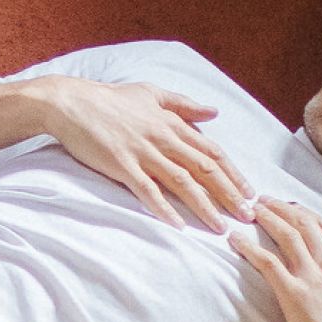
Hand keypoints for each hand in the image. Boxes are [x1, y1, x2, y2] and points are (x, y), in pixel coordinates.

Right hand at [17, 77, 253, 225]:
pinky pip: (146, 190)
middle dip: (229, 195)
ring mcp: (143, 152)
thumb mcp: (151, 94)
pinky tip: (178, 225)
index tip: (251, 194)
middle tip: (248, 217)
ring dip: (204, 206)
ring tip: (221, 227)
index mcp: (172, 123)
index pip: (212, 152)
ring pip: (182, 182)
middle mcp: (163, 138)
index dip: (234, 174)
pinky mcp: (121, 165)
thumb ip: (184, 104)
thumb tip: (214, 113)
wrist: (71, 102)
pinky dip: (163, 208)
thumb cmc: (110, 99)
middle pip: (204, 169)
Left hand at [235, 196, 321, 321]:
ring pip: (285, 235)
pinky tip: (235, 239)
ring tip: (250, 209)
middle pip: (303, 223)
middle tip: (263, 200)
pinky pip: (267, 262)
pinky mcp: (293, 294)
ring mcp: (311, 277)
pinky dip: (249, 247)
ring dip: (266, 218)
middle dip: (281, 207)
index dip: (305, 212)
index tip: (290, 207)